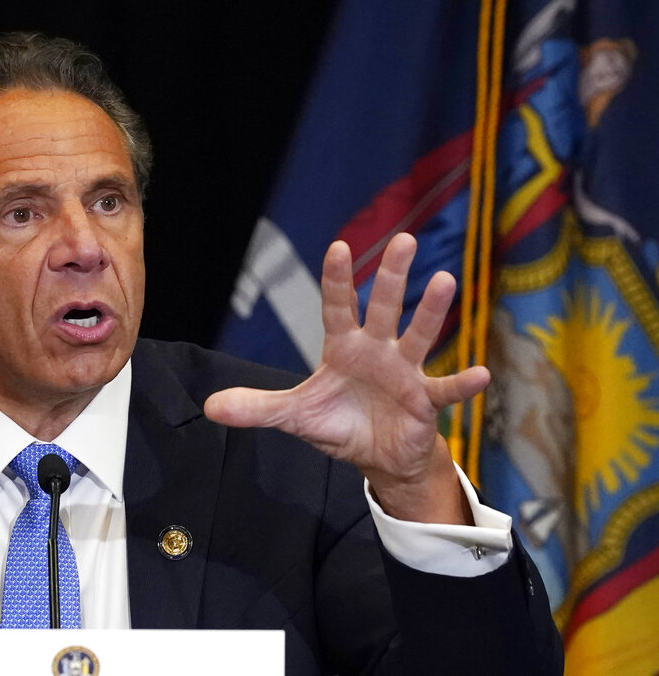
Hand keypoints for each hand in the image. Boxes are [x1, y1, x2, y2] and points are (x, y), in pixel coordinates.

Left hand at [204, 233, 488, 523]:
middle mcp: (377, 351)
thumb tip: (212, 405)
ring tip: (445, 281)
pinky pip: (445, 390)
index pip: (337, 307)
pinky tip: (482, 374)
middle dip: (392, 276)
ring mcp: (404, 372)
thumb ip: (258, 407)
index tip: (338, 248)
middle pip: (383, 307)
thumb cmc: (339, 423)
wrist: (377, 455)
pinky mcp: (425, 401)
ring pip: (418, 335)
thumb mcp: (294, 416)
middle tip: (404, 239)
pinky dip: (462, 384)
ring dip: (431, 311)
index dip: (337, 280)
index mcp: (343, 348)